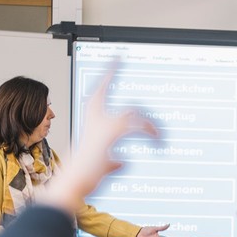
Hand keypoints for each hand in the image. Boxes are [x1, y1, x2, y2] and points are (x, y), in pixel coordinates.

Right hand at [43, 62, 161, 211]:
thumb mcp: (103, 164)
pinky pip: (139, 126)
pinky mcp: (113, 131)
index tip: (118, 57)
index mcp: (92, 119)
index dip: (110, 70)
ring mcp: (104, 122)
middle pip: (132, 109)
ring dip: (152, 130)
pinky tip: (158, 143)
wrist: (76, 180)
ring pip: (138, 117)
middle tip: (158, 134)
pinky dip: (151, 134)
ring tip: (160, 142)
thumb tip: (124, 161)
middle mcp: (96, 116)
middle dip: (148, 122)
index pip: (101, 88)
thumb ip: (114, 160)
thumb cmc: (85, 174)